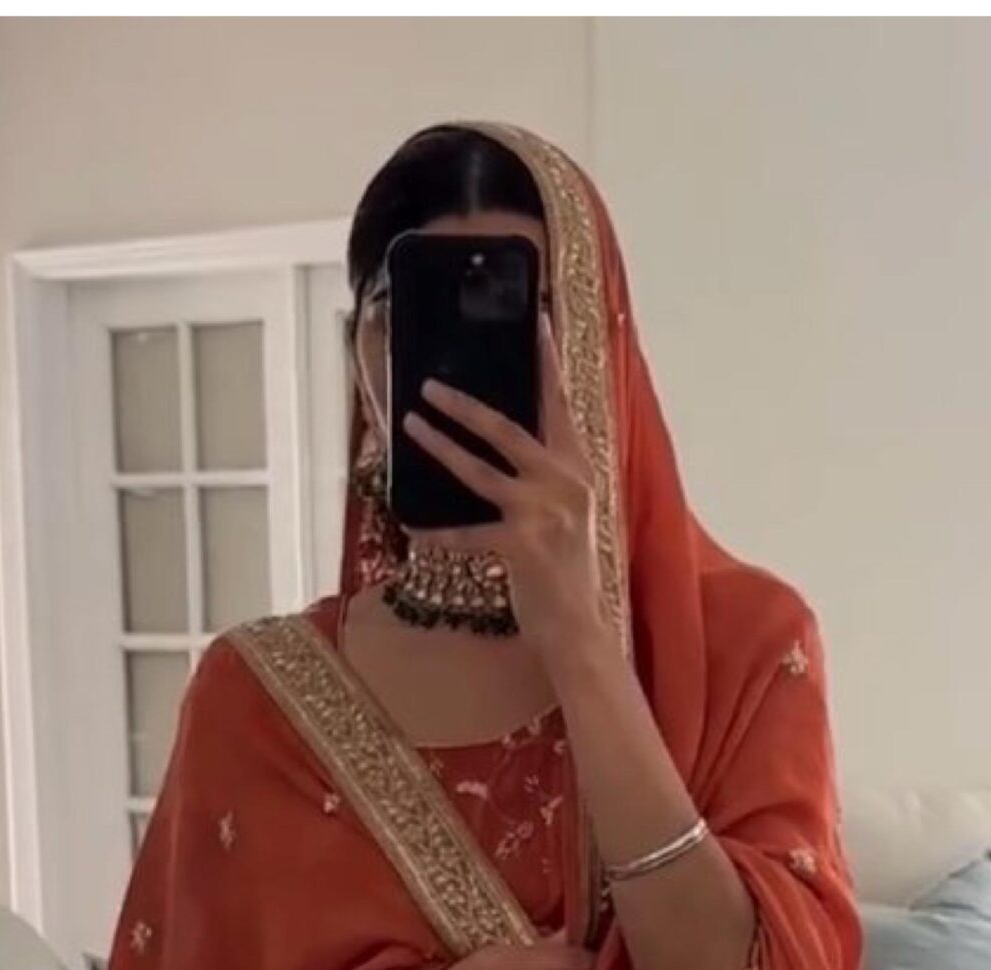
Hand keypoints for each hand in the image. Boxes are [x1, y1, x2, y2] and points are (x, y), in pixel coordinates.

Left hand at [400, 316, 608, 663]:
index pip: (558, 404)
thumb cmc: (566, 571)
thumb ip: (548, 477)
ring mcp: (543, 513)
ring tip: (411, 427)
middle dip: (465, 405)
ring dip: (441, 447)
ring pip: (480, 471)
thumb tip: (512, 445)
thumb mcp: (567, 513)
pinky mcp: (520, 547)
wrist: (579, 627)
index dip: (545, 363)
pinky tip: (412, 527)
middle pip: (508, 429)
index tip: (533, 321)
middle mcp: (564, 481)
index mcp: (577, 467)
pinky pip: (466, 533)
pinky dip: (437, 532)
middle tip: (430, 385)